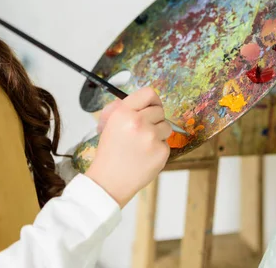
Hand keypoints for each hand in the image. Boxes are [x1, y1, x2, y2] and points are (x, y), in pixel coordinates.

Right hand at [84, 88, 170, 207]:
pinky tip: (145, 157)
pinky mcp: (161, 152)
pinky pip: (166, 143)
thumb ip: (121, 108)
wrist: (109, 182)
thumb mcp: (109, 125)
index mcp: (123, 113)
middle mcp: (138, 122)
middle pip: (160, 110)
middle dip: (154, 120)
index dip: (152, 100)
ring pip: (167, 126)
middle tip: (143, 132)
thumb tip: (136, 101)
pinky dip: (158, 149)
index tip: (151, 107)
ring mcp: (151, 137)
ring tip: (143, 145)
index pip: (148, 93)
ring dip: (158, 134)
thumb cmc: (109, 153)